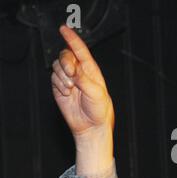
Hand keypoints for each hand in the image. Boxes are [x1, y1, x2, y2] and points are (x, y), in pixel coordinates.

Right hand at [52, 25, 113, 174]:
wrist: (91, 126)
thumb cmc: (100, 109)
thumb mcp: (96, 92)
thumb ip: (84, 78)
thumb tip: (73, 68)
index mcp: (91, 70)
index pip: (80, 50)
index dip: (72, 39)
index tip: (64, 29)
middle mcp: (79, 72)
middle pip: (65, 56)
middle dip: (66, 62)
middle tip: (71, 74)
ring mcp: (69, 79)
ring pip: (57, 67)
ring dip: (62, 76)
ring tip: (71, 89)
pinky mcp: (60, 88)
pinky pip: (53, 78)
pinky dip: (58, 85)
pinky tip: (66, 93)